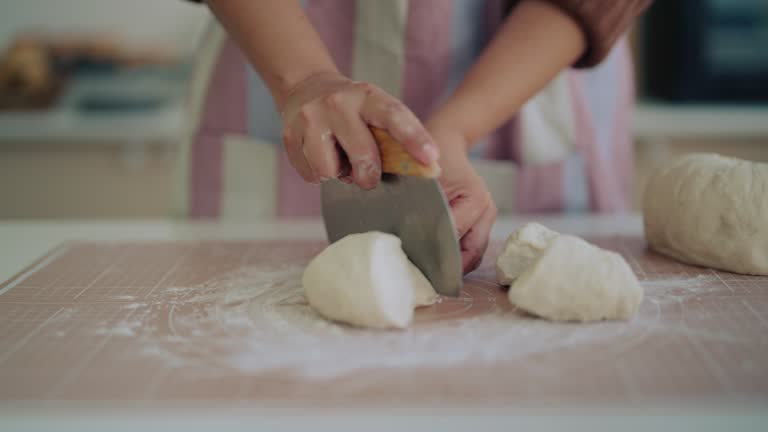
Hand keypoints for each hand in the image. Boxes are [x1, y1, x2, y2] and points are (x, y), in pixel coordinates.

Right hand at [280, 72, 438, 188]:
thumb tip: (427, 169)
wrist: (305, 87)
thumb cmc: (353, 109)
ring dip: (338, 174)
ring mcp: (311, 119)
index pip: (395, 116)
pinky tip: (321, 157)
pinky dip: (319, 174)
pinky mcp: (290, 136)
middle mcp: (338, 104)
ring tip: (339, 160)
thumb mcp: (375, 109)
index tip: (431, 159)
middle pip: (362, 155)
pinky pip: (310, 174)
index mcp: (367, 96)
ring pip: (329, 171)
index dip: (414, 138)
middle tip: (368, 178)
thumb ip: (394, 136)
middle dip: (369, 175)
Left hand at [428, 126, 496, 273]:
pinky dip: (456, 256)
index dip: (435, 254)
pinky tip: (436, 262)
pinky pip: (471, 247)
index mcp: (476, 201)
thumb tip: (415, 242)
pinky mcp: (481, 221)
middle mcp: (486, 211)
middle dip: (448, 267)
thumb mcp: (422, 183)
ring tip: (428, 274)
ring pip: (473, 254)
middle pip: (471, 254)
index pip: (454, 238)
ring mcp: (487, 217)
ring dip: (453, 264)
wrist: (445, 141)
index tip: (415, 266)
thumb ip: (422, 211)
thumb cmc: (430, 157)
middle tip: (423, 280)